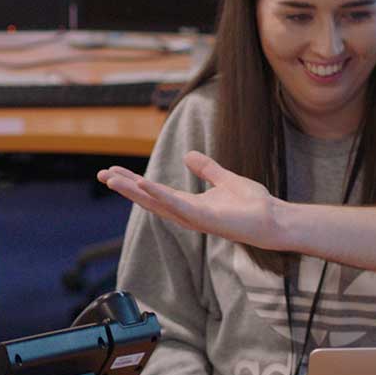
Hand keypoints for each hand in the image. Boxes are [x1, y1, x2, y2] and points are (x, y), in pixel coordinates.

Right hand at [97, 150, 285, 249]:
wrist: (274, 219)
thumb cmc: (254, 205)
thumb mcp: (225, 179)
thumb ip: (207, 169)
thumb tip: (188, 155)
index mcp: (190, 205)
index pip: (155, 192)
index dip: (134, 182)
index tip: (114, 171)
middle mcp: (186, 213)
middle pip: (148, 199)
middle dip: (125, 187)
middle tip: (101, 174)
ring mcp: (193, 217)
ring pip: (155, 203)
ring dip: (133, 190)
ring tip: (111, 178)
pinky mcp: (203, 218)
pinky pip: (176, 204)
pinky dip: (158, 194)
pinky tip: (142, 183)